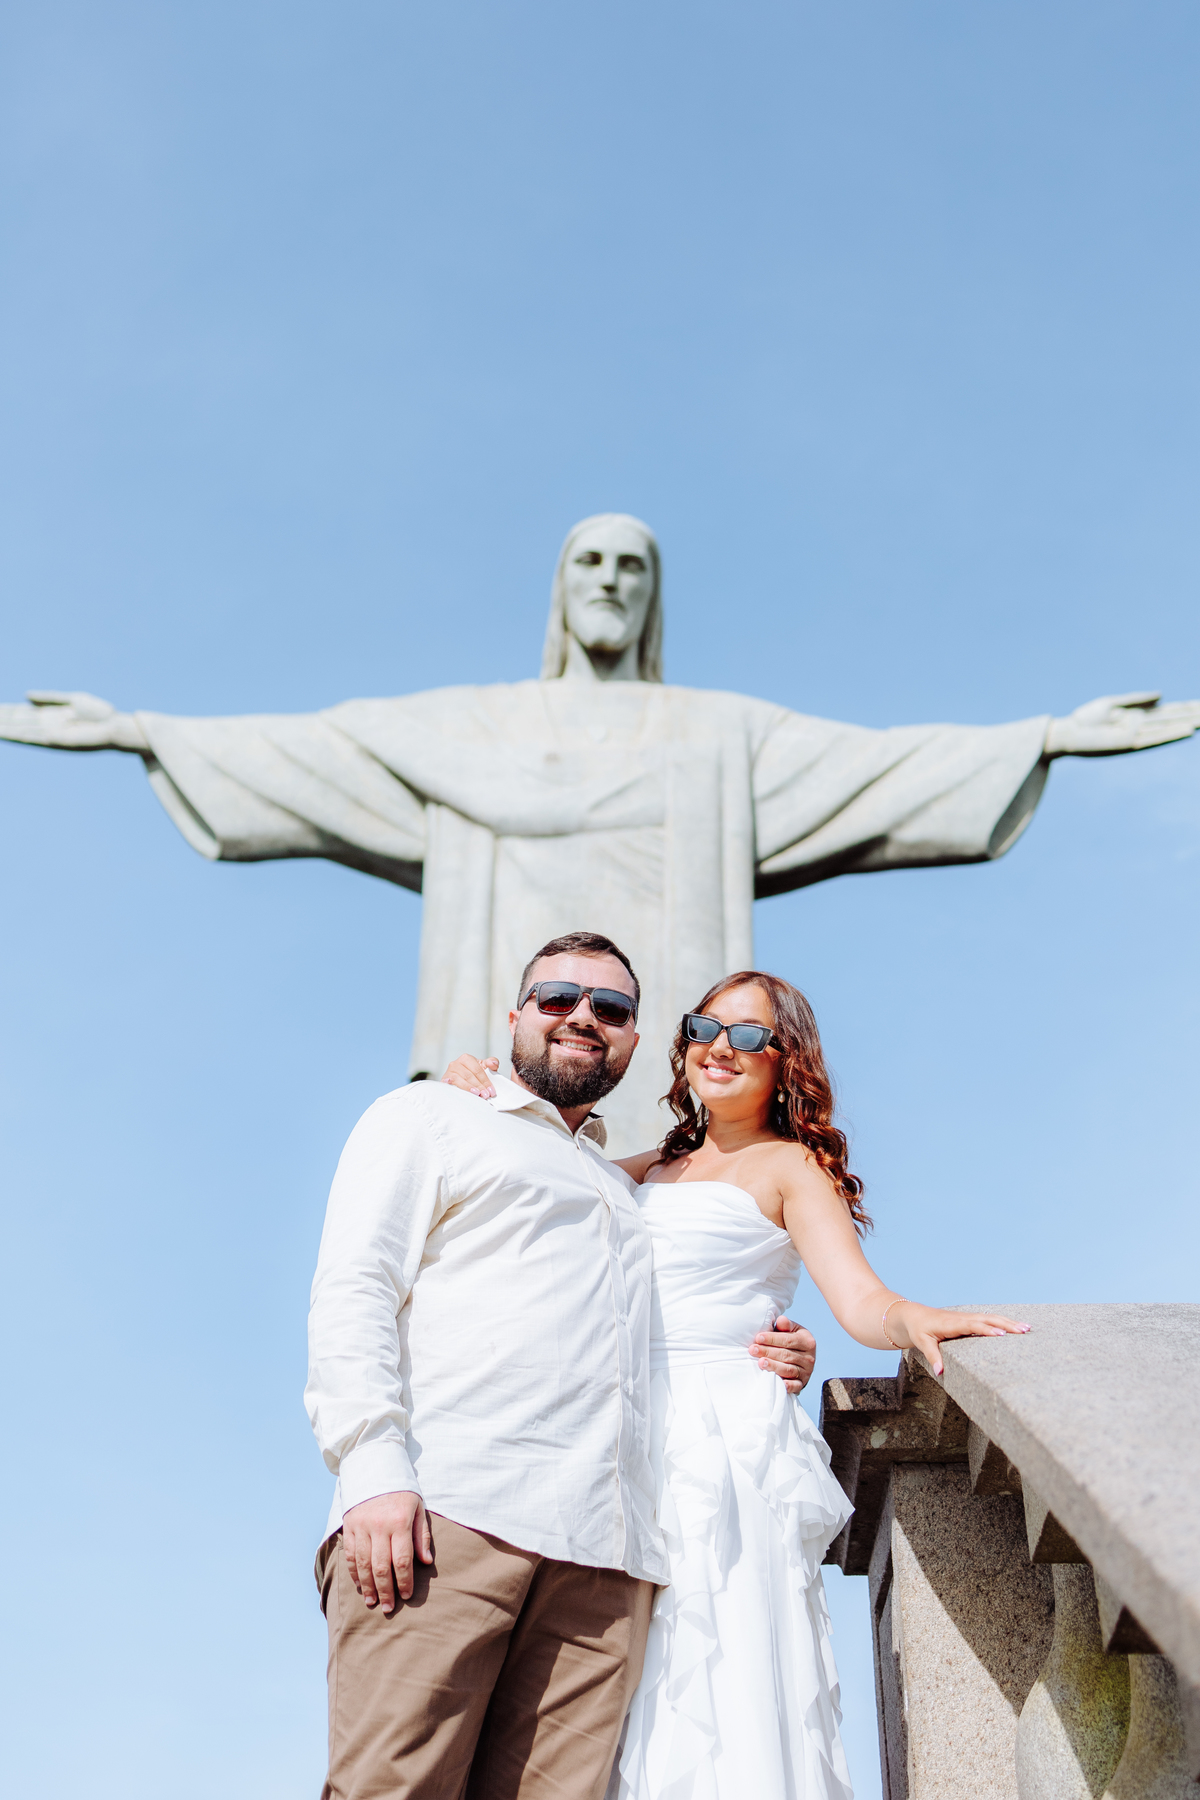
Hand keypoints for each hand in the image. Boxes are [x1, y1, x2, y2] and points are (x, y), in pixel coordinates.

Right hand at [0, 691, 146, 751]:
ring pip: (19, 730)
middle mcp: (46, 726)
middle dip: (2, 719)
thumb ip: (49, 699)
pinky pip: (31, 737)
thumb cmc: (99, 714)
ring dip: (3, 728)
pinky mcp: (55, 740)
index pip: (21, 714)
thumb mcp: (72, 700)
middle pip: (17, 722)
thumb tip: (25, 696)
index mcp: (49, 716)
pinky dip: (15, 735)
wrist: (115, 727)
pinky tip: (2, 733)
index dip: (6, 712)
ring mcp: (49, 734)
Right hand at [341, 1491, 432, 1613]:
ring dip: (367, 1586)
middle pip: (381, 1566)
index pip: (402, 1559)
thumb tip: (426, 1562)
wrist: (374, 1466)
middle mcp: (378, 1526)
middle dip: (386, 1591)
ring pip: (362, 1564)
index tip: (407, 1595)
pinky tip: (359, 1585)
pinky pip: (349, 1554)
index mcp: (399, 1522)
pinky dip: (353, 1572)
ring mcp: (361, 1527)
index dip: (405, 1581)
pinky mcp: (349, 1526)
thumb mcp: (418, 1507)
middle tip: (389, 1608)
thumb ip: (422, 1535)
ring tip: (372, 1602)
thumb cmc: (401, 1490)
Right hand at [441, 1054, 498, 1097]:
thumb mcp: (482, 1067)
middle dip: (479, 1086)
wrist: (459, 1080)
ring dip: (469, 1088)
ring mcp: (448, 1072)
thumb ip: (490, 1064)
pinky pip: (450, 1084)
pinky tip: (459, 1091)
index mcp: (466, 1058)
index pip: (478, 1070)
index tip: (491, 1090)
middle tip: (486, 1095)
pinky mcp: (444, 1080)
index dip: (485, 1080)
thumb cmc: (472, 1074)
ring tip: (477, 1094)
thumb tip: (494, 1063)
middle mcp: (456, 1064)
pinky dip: (454, 1087)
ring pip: (459, 1080)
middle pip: (469, 1076)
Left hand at [750, 1315, 815, 1393]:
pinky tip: (779, 1383)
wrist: (799, 1359)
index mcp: (807, 1341)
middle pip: (786, 1355)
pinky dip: (788, 1385)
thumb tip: (781, 1320)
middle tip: (753, 1350)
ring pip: (789, 1369)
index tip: (758, 1338)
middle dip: (768, 1352)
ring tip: (760, 1363)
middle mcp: (810, 1357)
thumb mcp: (791, 1331)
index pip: (788, 1340)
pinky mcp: (802, 1383)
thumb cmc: (789, 1341)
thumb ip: (785, 1326)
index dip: (772, 1338)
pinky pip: (796, 1385)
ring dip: (773, 1366)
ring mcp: (807, 1371)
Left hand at [888, 1303, 1028, 1376]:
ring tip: (1027, 1328)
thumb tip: (941, 1372)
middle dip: (1006, 1324)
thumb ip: (933, 1356)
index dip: (987, 1329)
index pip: (973, 1326)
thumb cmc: (918, 1330)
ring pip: (991, 1318)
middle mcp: (962, 1318)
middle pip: (988, 1319)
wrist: (912, 1316)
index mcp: (952, 1324)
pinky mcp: (968, 1320)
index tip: (1002, 1334)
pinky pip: (988, 1319)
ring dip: (1008, 1322)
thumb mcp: (922, 1343)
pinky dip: (1002, 1321)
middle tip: (1024, 1330)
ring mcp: (966, 1318)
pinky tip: (1015, 1326)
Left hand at [1045, 692, 1199, 757]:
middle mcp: (1142, 726)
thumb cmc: (1086, 719)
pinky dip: (1172, 734)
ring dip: (1189, 724)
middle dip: (1193, 715)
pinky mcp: (1129, 743)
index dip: (1187, 708)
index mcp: (1139, 716)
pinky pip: (1155, 738)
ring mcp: (1137, 735)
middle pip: (1174, 719)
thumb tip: (1163, 695)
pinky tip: (1188, 730)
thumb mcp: (1113, 703)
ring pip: (1170, 728)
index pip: (1169, 711)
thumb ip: (1137, 699)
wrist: (1067, 733)